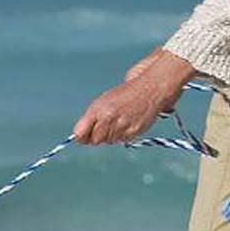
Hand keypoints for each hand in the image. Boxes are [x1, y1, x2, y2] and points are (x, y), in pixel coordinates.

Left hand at [74, 50, 196, 145]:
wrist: (150, 89)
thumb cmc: (126, 94)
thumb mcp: (104, 101)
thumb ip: (92, 118)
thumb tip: (82, 136)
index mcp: (97, 109)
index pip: (80, 133)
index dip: (81, 136)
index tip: (84, 136)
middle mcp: (107, 118)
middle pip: (94, 140)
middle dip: (97, 137)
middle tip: (105, 127)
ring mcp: (120, 126)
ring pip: (109, 141)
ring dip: (111, 135)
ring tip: (119, 121)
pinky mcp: (132, 132)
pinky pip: (122, 141)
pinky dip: (123, 135)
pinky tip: (128, 123)